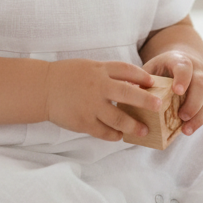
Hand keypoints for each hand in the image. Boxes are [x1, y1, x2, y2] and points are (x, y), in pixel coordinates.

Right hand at [44, 59, 159, 141]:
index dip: (142, 76)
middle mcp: (97, 87)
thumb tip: (133, 84)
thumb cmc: (68, 76)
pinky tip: (120, 135)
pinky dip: (114, 135)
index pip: (126, 70)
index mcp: (99, 70)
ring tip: (143, 130)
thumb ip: (108, 74)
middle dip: (145, 101)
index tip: (153, 83)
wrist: (43, 88)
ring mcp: (90, 106)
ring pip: (118, 118)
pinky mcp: (83, 122)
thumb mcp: (89, 67)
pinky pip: (104, 132)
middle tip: (158, 106)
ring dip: (133, 125)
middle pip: (127, 94)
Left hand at [140, 49, 202, 135]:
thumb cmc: (162, 68)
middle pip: (201, 84)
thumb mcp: (151, 68)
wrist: (182, 61)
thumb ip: (143, 79)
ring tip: (186, 130)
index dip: (182, 78)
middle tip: (182, 117)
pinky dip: (202, 118)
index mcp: (179, 60)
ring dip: (199, 115)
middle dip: (193, 102)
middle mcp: (197, 69)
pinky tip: (191, 128)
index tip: (177, 91)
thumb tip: (127, 93)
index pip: (184, 67)